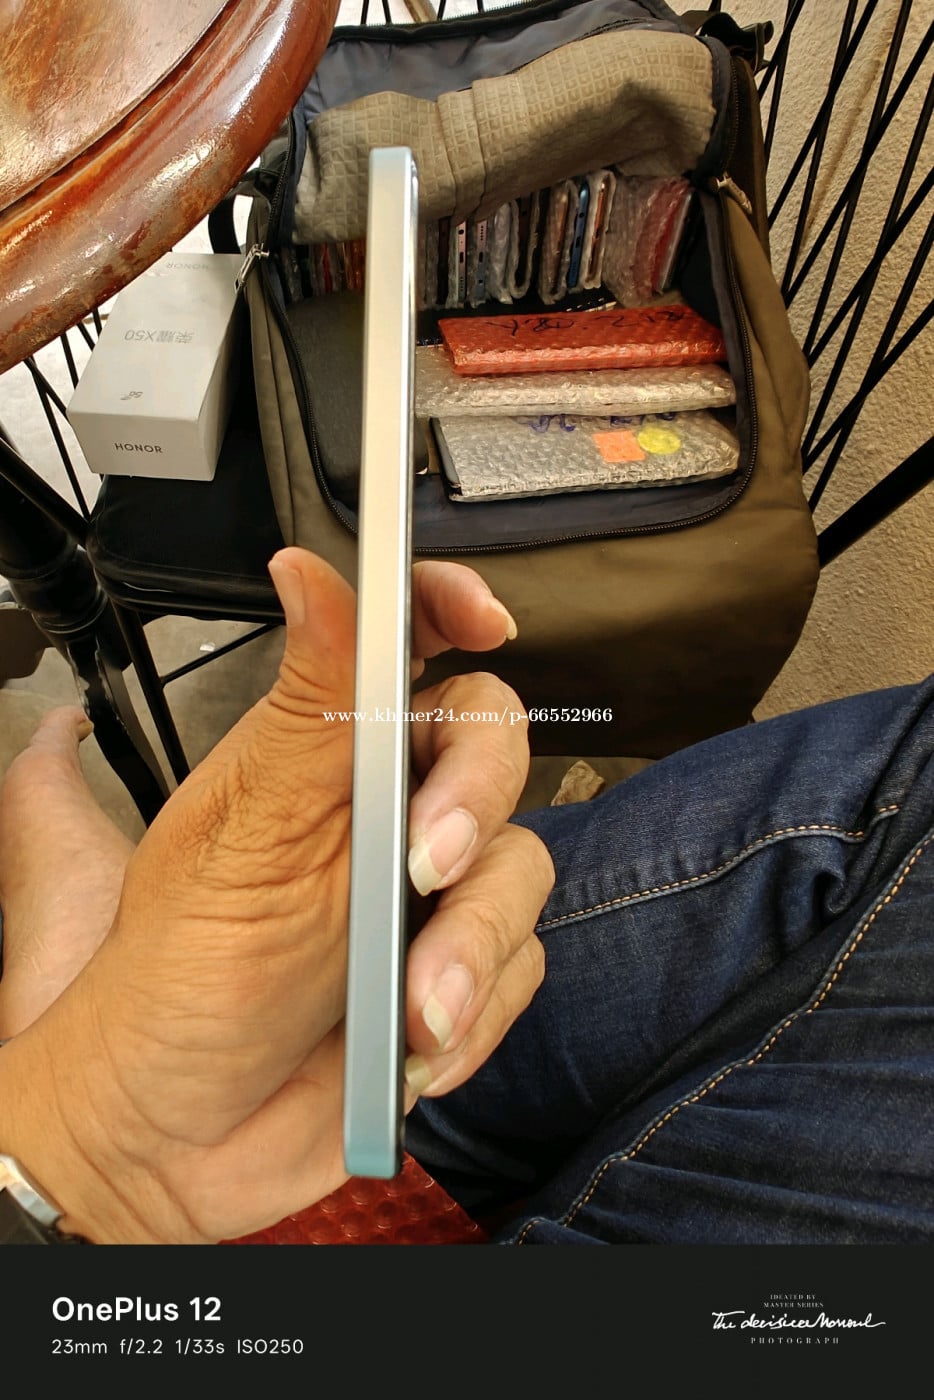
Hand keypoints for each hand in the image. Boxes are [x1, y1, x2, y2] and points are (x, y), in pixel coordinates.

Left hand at [0, 548, 552, 1241]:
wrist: (175, 1141)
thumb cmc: (176, 983)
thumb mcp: (240, 838)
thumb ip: (303, 709)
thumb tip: (310, 572)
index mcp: (319, 757)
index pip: (405, 646)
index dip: (451, 609)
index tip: (481, 618)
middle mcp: (384, 812)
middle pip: (494, 743)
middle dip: (473, 799)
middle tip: (424, 863)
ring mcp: (428, 896)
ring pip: (523, 866)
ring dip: (473, 944)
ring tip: (412, 1006)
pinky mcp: (462, 975)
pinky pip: (523, 967)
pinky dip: (471, 1014)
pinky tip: (410, 1049)